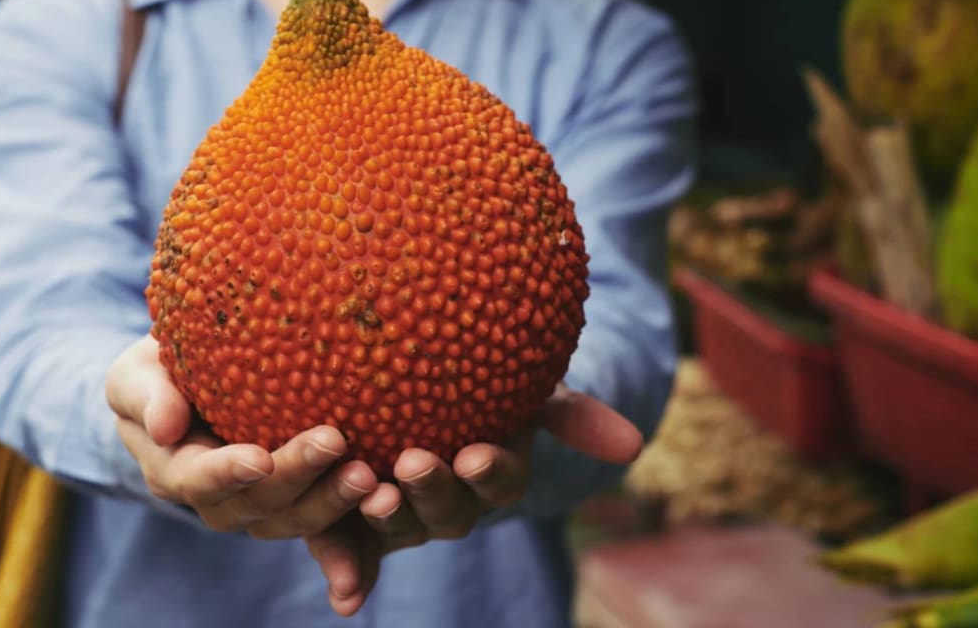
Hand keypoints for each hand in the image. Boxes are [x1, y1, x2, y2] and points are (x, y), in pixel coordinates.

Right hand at [105, 335, 377, 536]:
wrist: (192, 384)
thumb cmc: (159, 370)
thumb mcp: (136, 373)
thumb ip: (146, 395)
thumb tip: (166, 425)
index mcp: (177, 470)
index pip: (199, 479)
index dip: (228, 473)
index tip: (259, 457)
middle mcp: (222, 499)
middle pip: (260, 504)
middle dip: (298, 479)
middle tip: (335, 442)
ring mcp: (265, 505)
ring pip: (299, 519)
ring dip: (335, 503)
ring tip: (372, 476)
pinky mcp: (303, 499)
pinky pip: (329, 526)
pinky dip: (354, 542)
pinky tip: (385, 517)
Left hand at [304, 384, 643, 615]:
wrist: (414, 386)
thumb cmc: (483, 383)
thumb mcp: (528, 390)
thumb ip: (572, 414)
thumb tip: (634, 446)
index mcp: (492, 475)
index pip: (499, 480)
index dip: (490, 472)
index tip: (475, 455)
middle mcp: (451, 504)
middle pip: (446, 510)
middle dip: (432, 491)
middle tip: (413, 462)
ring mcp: (405, 517)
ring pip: (400, 529)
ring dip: (387, 520)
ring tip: (372, 493)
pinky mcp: (358, 522)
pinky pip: (355, 550)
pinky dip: (349, 572)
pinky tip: (344, 596)